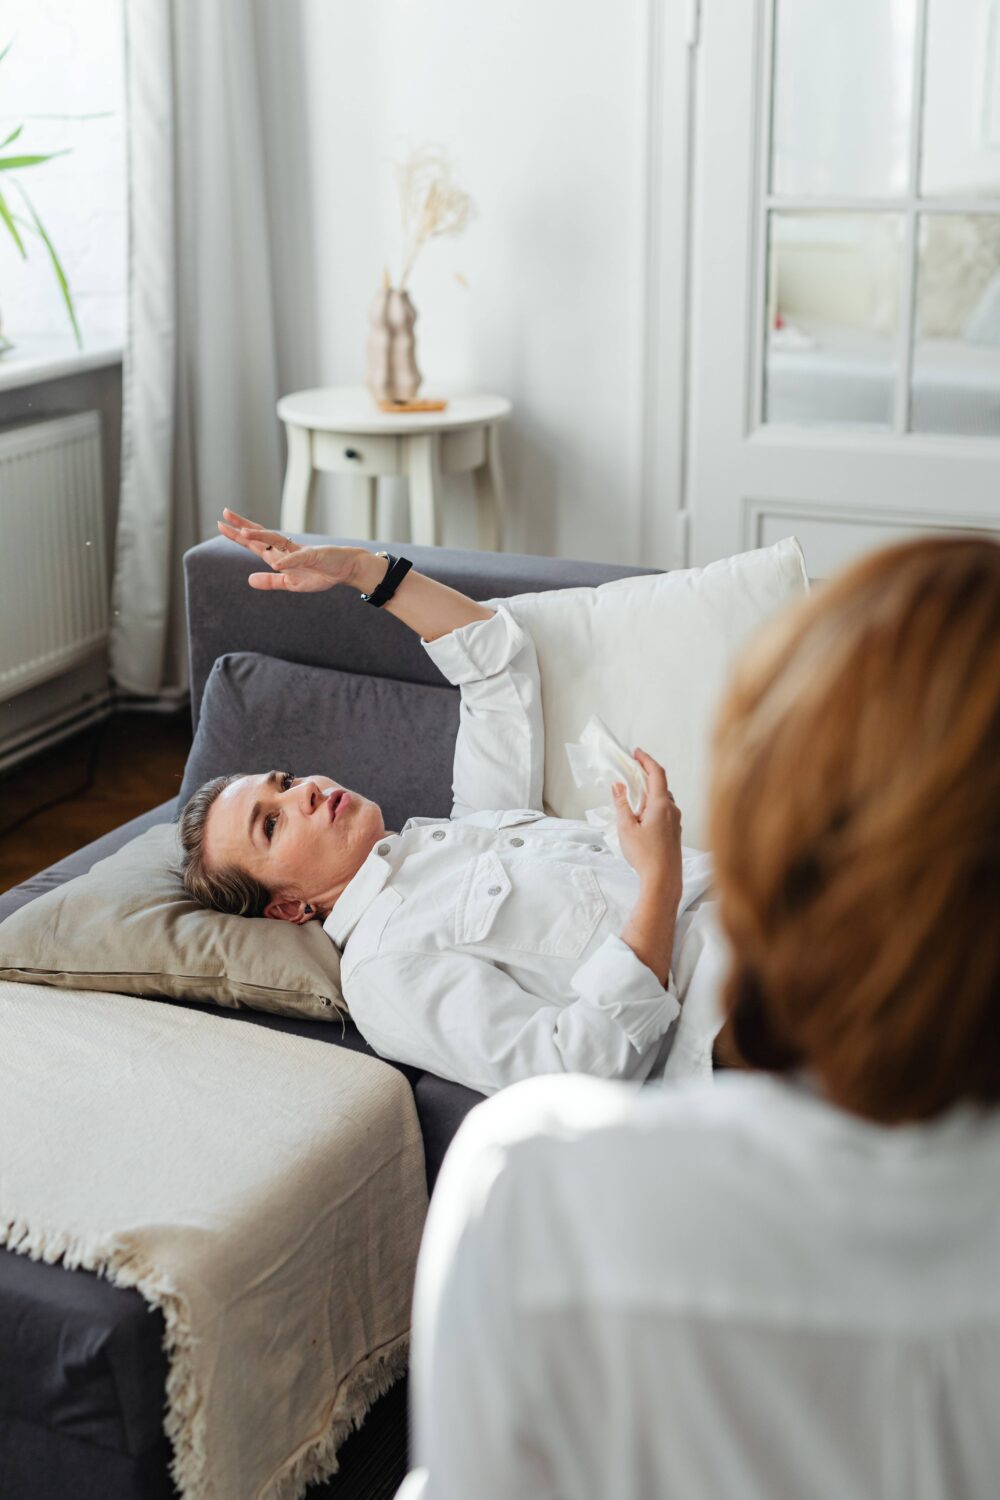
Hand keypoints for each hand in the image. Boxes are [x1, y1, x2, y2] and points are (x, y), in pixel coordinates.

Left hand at [217, 508, 361, 592]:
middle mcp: (286, 550)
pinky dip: (287, 559)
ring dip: (260, 537)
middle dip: (243, 526)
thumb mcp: (291, 583)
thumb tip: (249, 580)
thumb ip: (271, 581)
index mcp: (279, 556)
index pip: (254, 544)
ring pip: (276, 542)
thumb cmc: (319, 574)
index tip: (221, 525)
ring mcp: (299, 552)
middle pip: (261, 535)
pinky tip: (275, 561)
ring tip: (243, 533)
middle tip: (224, 514)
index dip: (238, 535)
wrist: (344, 568)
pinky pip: (297, 558)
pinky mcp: (313, 556)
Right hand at [613, 748, 682, 894]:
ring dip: (649, 792)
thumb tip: (618, 785)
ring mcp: (676, 821)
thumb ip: (622, 803)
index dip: (646, 759)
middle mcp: (673, 810)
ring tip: (633, 794)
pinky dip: (654, 805)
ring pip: (663, 799)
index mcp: (662, 804)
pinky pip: (665, 811)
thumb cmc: (646, 855)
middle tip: (631, 770)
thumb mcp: (626, 827)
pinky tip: (642, 814)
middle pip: (660, 785)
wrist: (664, 880)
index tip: (636, 752)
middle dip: (645, 775)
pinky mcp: (675, 832)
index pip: (657, 773)